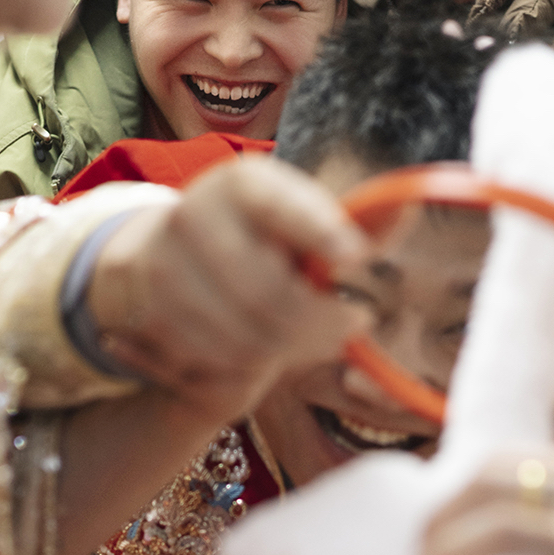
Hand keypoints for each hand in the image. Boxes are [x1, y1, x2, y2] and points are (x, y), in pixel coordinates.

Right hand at [88, 156, 371, 424]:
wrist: (161, 258)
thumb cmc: (256, 238)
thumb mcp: (302, 217)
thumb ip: (357, 222)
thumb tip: (408, 209)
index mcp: (240, 184)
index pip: (280, 205)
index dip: (320, 232)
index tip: (356, 257)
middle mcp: (192, 219)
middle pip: (272, 297)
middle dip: (323, 323)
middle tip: (352, 324)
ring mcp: (161, 273)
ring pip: (247, 341)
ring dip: (289, 352)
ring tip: (306, 338)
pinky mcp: (145, 320)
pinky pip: (215, 367)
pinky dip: (247, 370)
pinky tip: (258, 350)